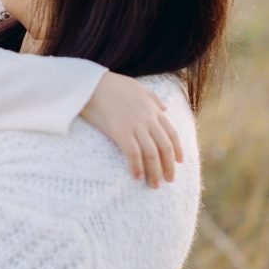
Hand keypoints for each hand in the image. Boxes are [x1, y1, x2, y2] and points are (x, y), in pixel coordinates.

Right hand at [81, 72, 182, 187]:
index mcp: (153, 109)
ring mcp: (135, 126)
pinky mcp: (120, 132)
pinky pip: (133, 154)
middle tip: (168, 180)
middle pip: (164, 147)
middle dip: (168, 166)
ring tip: (154, 184)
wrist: (90, 84)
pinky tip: (136, 176)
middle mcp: (148, 119)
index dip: (177, 149)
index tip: (178, 162)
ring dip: (155, 172)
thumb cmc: (111, 84)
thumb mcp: (137, 86)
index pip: (172, 133)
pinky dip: (137, 167)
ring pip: (152, 154)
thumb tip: (166, 108)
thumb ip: (153, 98)